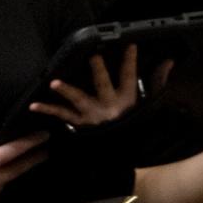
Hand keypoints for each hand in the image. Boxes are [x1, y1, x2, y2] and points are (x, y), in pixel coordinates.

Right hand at [0, 131, 49, 198]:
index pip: (12, 152)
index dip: (29, 143)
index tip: (43, 135)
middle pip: (20, 167)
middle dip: (35, 156)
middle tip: (47, 146)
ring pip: (12, 175)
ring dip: (24, 164)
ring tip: (34, 153)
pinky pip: (3, 183)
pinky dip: (9, 173)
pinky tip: (12, 166)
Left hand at [29, 45, 157, 127]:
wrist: (122, 157)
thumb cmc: (136, 128)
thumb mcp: (149, 106)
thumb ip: (157, 82)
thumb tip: (168, 62)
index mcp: (127, 101)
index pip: (129, 76)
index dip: (130, 60)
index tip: (129, 45)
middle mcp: (110, 108)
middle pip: (103, 85)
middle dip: (98, 70)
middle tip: (93, 56)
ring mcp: (94, 116)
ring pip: (80, 100)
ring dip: (67, 91)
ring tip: (54, 83)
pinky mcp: (81, 125)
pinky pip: (63, 116)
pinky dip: (48, 110)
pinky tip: (34, 105)